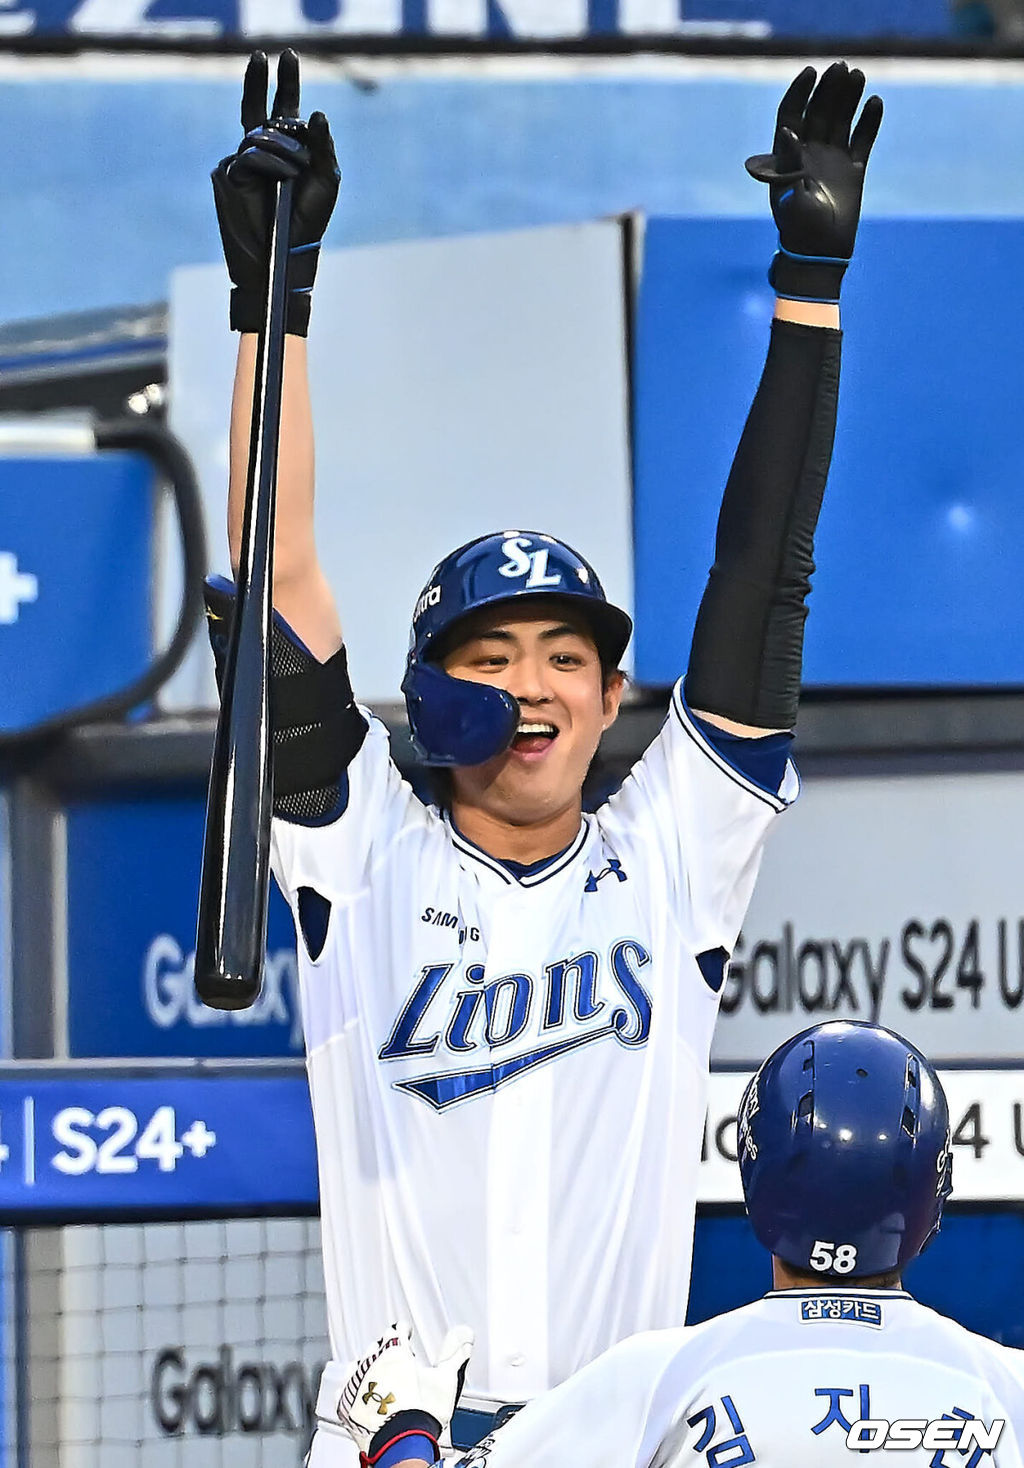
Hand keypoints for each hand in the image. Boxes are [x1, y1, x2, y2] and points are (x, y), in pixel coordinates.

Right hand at [212, 49, 339, 335]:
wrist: (282, 258)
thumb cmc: (307, 223)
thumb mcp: (326, 182)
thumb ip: (324, 148)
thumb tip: (317, 113)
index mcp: (286, 151)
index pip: (283, 110)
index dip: (284, 83)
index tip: (285, 55)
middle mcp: (261, 153)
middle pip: (255, 108)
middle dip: (260, 81)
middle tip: (262, 56)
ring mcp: (240, 163)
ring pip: (257, 136)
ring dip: (283, 151)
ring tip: (295, 173)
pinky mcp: (227, 176)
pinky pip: (247, 157)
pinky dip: (269, 166)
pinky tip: (282, 181)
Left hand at [338, 1321, 473, 1464]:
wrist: (400, 1444)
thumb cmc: (423, 1413)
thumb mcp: (446, 1380)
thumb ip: (455, 1354)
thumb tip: (466, 1336)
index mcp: (395, 1350)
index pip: (397, 1330)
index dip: (404, 1332)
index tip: (406, 1333)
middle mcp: (372, 1360)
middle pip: (378, 1346)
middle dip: (387, 1350)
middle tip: (397, 1359)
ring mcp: (356, 1381)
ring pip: (361, 1363)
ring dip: (370, 1367)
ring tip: (381, 1376)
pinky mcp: (345, 1402)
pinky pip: (346, 1387)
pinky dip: (354, 1388)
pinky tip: (363, 1392)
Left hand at [746, 62, 882, 302]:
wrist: (820, 254)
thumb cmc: (798, 229)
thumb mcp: (789, 196)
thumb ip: (788, 164)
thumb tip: (789, 130)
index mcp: (787, 157)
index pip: (791, 114)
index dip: (799, 92)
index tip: (811, 72)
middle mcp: (808, 153)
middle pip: (818, 111)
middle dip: (828, 89)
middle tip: (840, 68)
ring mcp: (832, 160)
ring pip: (841, 120)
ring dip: (849, 98)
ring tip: (858, 75)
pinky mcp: (853, 170)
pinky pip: (862, 139)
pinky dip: (869, 122)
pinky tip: (876, 103)